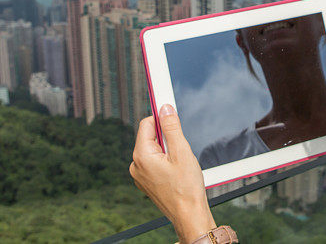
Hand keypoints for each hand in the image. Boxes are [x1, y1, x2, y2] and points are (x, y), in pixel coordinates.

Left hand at [130, 104, 215, 242]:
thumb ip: (172, 127)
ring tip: (179, 163)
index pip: (147, 124)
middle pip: (150, 136)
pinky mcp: (146, 181)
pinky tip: (176, 171)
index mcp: (141, 156)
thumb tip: (165, 109)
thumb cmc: (186, 189)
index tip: (170, 111)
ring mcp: (140, 175)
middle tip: (180, 147)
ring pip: (153, 149)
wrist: (189, 215)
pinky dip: (165, 160)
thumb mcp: (182, 152)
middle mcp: (136, 165)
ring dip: (166, 150)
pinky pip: (153, 162)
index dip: (161, 117)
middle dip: (166, 137)